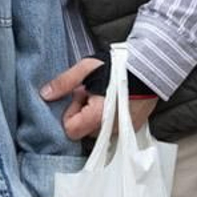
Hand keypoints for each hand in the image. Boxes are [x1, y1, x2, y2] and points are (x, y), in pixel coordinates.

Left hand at [41, 57, 158, 140]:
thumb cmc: (119, 66)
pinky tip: (114, 100)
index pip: (71, 129)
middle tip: (91, 92)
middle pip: (84, 130)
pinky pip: (112, 129)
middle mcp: (111, 130)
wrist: (151, 66)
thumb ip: (64, 83)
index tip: (78, 96)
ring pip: (98, 130)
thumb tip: (45, 95)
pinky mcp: (133, 128)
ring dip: (96, 116)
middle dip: (82, 113)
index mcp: (98, 116)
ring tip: (103, 94)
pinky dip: (109, 118)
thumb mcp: (86, 68)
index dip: (70, 112)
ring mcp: (124, 130)